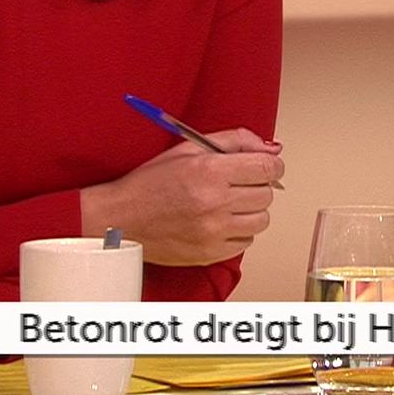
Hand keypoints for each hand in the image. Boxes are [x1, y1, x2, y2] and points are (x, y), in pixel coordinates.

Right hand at [82, 128, 284, 266]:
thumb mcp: (189, 148)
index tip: (265, 166)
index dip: (271, 164)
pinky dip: (239, 231)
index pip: (267, 167)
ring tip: (228, 204)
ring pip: (262, 220)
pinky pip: (247, 242)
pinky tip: (219, 222)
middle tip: (237, 183)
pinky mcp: (210, 253)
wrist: (121, 219)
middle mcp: (214, 202)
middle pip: (267, 194)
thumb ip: (234, 141)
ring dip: (251, 210)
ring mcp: (213, 232)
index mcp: (209, 171)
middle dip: (257, 185)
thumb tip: (271, 148)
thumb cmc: (150, 183)